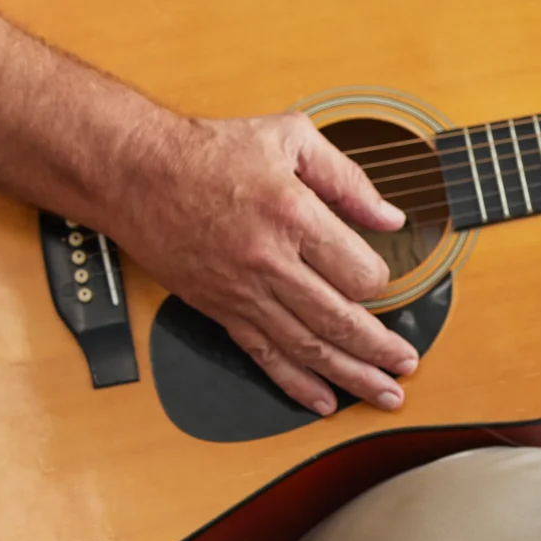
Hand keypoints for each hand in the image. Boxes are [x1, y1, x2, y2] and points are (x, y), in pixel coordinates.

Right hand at [108, 112, 419, 415]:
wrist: (134, 173)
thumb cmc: (209, 150)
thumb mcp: (290, 138)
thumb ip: (348, 179)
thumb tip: (390, 216)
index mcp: (293, 215)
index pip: (359, 272)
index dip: (382, 282)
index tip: (384, 280)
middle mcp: (269, 262)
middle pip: (339, 321)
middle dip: (381, 349)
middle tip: (407, 364)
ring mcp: (242, 292)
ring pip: (308, 348)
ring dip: (351, 377)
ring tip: (383, 394)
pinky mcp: (220, 309)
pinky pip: (264, 356)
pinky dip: (296, 384)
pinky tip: (323, 402)